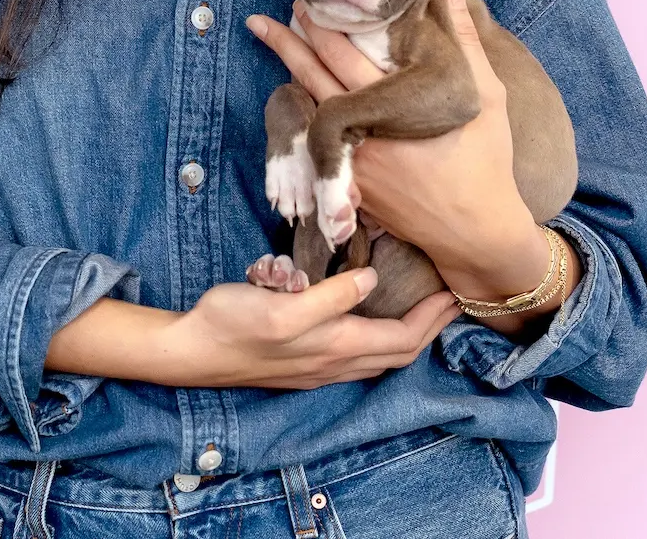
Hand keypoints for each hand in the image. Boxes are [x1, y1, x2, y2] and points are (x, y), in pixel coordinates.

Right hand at [166, 267, 458, 389]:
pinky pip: (355, 355)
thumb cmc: (233, 322)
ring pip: (376, 357)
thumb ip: (331, 296)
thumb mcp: (284, 305)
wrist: (190, 350)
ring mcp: (316, 368)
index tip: (455, 293)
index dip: (432, 320)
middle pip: (396, 354)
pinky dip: (377, 337)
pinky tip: (369, 317)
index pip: (402, 340)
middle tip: (448, 301)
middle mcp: (332, 363)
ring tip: (419, 308)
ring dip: (405, 336)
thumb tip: (372, 279)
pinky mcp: (301, 363)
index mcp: (335, 346)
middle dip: (428, 329)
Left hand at [247, 0, 553, 305]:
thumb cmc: (487, 162)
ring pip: (312, 108)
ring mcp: (351, 161)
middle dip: (290, 44)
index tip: (302, 0)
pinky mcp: (350, 184)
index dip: (319, 25)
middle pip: (315, 77)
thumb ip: (465, 39)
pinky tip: (294, 95)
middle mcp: (364, 132)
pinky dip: (306, 113)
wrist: (477, 233)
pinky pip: (319, 141)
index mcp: (393, 105)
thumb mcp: (488, 95)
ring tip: (271, 48)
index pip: (343, 54)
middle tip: (266, 19)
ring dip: (291, 75)